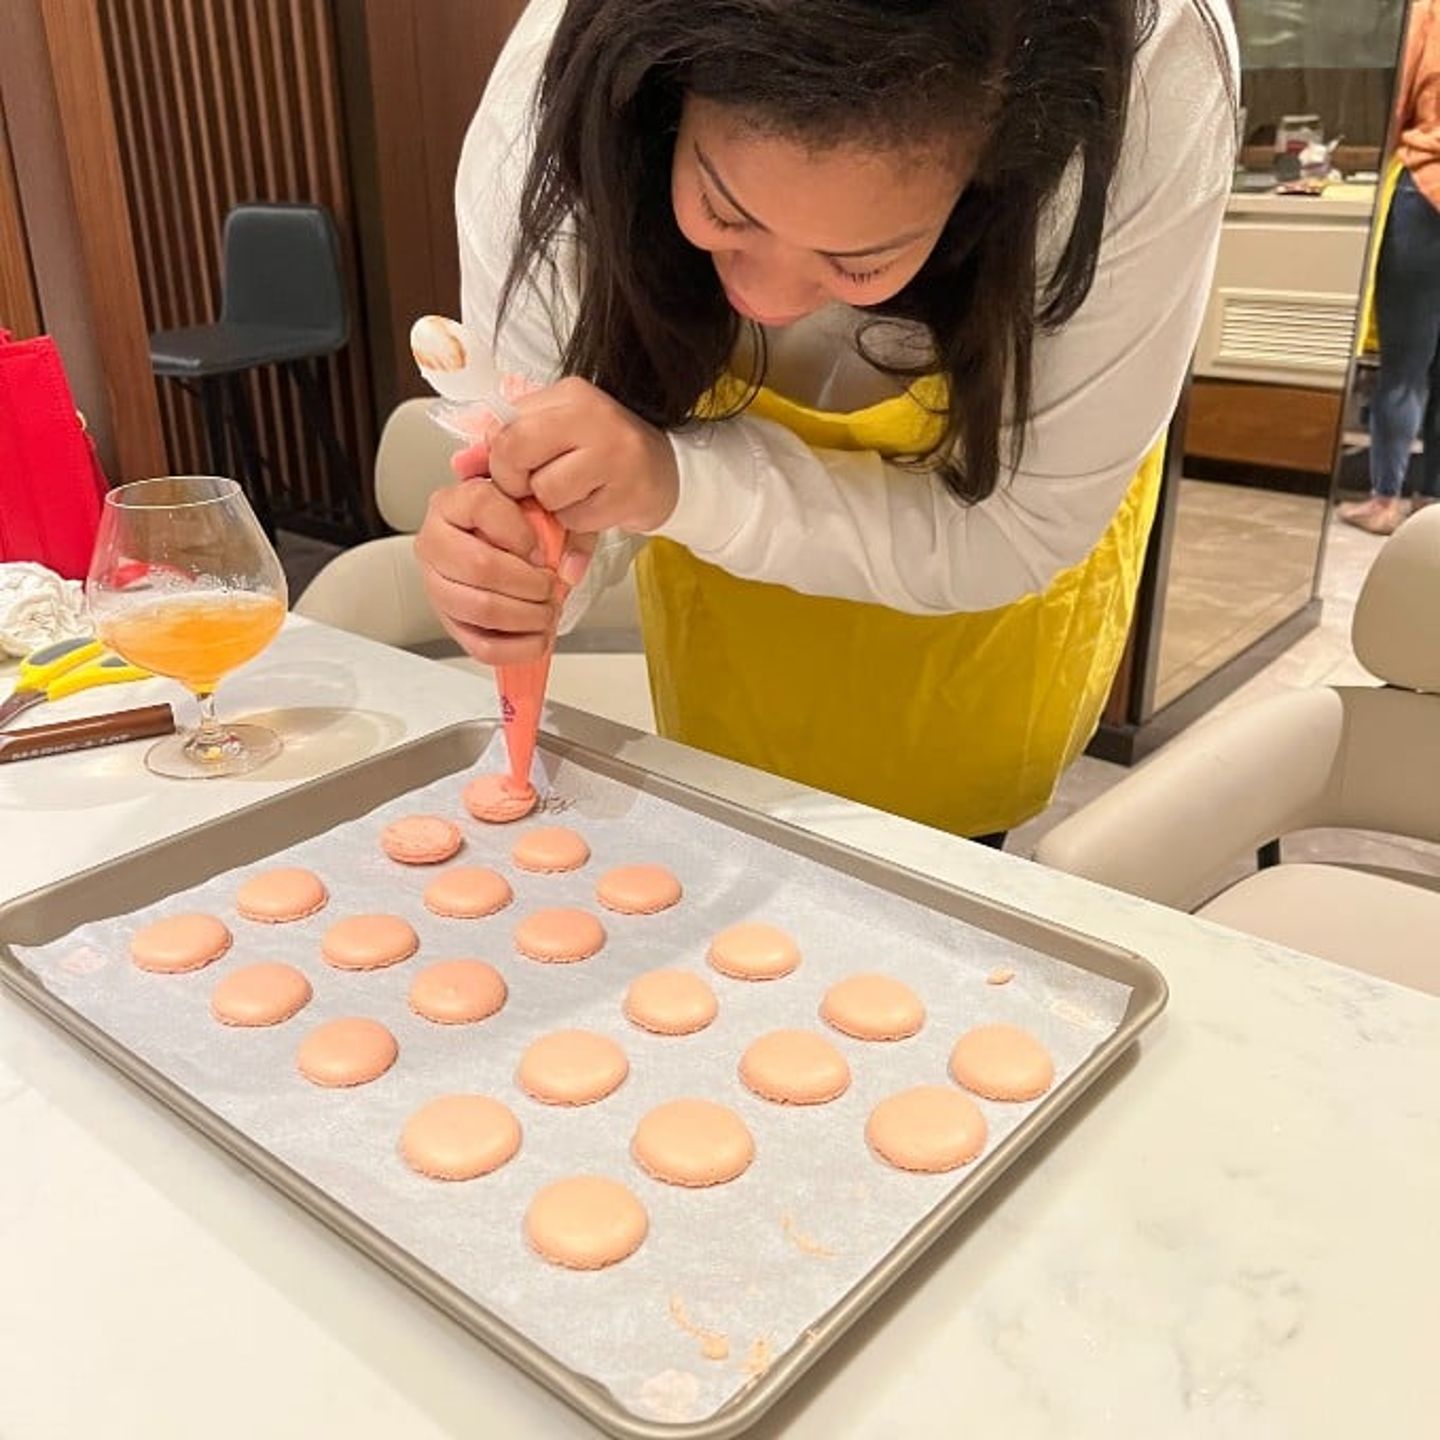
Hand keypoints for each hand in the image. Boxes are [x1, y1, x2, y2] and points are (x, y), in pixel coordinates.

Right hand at [413, 473, 565, 665]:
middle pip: (480, 567)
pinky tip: (538, 635)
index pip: (480, 506)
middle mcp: (434, 543)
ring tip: (547, 610)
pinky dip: (518, 649)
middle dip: (530, 583)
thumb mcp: (541, 508)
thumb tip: (569, 568)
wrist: (498, 545)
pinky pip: (481, 648)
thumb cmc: (515, 523)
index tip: (542, 548)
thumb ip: (563, 526)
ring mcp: (436, 586)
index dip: (521, 532)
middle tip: (551, 586)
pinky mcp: (451, 623)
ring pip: (481, 609)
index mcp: (451, 503)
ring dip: (527, 616)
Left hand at [486, 377, 678, 533]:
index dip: (496, 458)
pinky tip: (594, 507)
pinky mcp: (626, 494)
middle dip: (513, 481)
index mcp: (569, 395)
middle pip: (515, 452)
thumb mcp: (557, 435)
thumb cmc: (604, 452)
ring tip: (573, 495)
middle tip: (531, 488)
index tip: (509, 470)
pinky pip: (575, 520)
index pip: (504, 425)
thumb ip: (508, 445)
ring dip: (551, 506)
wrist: (669, 472)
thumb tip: (461, 464)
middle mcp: (592, 417)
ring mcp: (613, 455)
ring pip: (545, 492)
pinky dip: (577, 523)